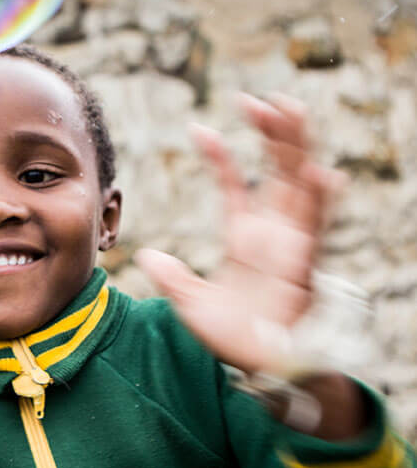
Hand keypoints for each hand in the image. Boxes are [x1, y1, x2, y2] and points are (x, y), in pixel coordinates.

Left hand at [135, 93, 344, 374]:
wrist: (258, 368)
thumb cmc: (232, 337)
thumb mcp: (190, 303)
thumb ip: (172, 278)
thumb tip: (147, 256)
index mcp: (245, 236)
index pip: (233, 183)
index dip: (219, 155)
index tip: (198, 128)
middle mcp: (272, 232)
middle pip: (276, 170)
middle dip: (271, 133)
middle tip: (258, 99)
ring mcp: (291, 244)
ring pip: (299, 184)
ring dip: (296, 147)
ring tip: (290, 110)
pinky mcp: (304, 264)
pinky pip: (315, 226)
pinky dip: (320, 199)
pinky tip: (321, 171)